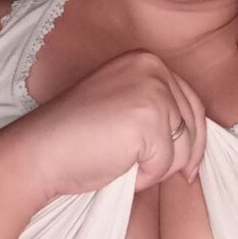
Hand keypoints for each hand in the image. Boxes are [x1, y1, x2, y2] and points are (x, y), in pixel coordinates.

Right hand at [23, 49, 206, 197]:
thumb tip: (196, 145)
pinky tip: (118, 167)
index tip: (187, 165)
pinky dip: (145, 177)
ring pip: (183, 147)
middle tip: (148, 170)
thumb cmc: (77, 138)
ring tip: (124, 164)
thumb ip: (159, 111)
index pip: (192, 103)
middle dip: (178, 157)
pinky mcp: (148, 118)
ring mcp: (152, 91)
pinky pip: (165, 163)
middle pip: (193, 124)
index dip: (193, 139)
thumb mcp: (125, 108)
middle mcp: (153, 68)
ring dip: (158, 168)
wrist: (40, 150)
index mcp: (147, 61)